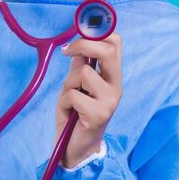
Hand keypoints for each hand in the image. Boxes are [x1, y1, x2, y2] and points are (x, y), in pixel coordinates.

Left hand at [56, 32, 122, 167]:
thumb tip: (75, 46)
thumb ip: (79, 66)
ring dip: (67, 83)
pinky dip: (63, 102)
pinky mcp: (100, 114)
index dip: (98, 31)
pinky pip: (73, 94)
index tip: (78, 32)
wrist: (76, 148)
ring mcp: (110, 100)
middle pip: (108, 50)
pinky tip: (68, 113)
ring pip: (83, 72)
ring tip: (69, 98)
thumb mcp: (75, 86)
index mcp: (112, 76)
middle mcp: (116, 86)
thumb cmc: (75, 115)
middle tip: (65, 51)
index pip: (116, 43)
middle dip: (83, 45)